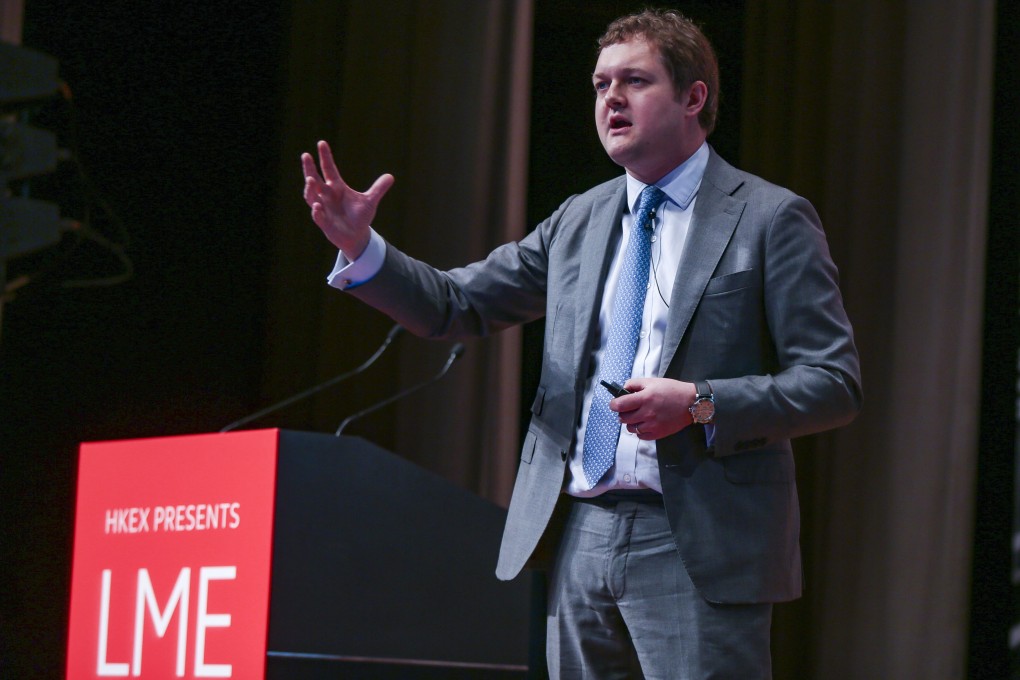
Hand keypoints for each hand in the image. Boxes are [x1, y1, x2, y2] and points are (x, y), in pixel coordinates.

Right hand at [301, 140, 394, 258]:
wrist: (356, 236)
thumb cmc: (359, 216)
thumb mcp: (370, 202)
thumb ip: (378, 189)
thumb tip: (391, 176)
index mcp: (337, 187)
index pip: (329, 169)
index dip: (325, 157)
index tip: (321, 143)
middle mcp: (327, 196)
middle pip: (315, 180)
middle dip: (309, 168)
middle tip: (306, 155)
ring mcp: (323, 209)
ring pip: (311, 196)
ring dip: (310, 189)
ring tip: (310, 179)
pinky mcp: (324, 223)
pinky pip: (318, 216)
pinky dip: (317, 212)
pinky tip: (317, 206)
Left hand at [611, 377, 696, 439]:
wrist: (691, 403)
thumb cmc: (672, 390)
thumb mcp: (652, 381)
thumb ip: (635, 384)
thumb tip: (623, 389)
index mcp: (645, 398)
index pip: (620, 405)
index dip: (613, 404)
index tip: (614, 404)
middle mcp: (647, 413)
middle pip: (623, 418)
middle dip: (622, 413)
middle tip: (627, 409)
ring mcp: (652, 425)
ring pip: (630, 428)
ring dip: (630, 422)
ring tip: (636, 416)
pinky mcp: (658, 434)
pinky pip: (640, 436)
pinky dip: (639, 431)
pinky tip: (644, 424)